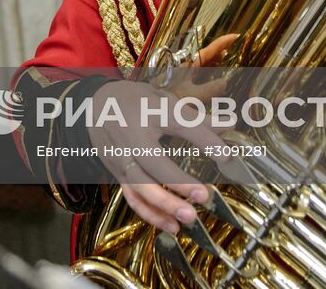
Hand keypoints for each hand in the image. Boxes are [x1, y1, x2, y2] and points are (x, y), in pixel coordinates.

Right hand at [88, 33, 237, 234]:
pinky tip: (171, 225)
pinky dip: (150, 214)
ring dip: (164, 204)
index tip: (227, 157)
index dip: (205, 140)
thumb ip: (198, 118)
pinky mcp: (117, 173)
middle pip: (153, 161)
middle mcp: (133, 135)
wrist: (94, 106)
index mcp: (150, 110)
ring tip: (189, 216)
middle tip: (204, 196)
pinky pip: (132, 197)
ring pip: (140, 184)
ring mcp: (122, 157)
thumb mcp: (165, 100)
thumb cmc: (136, 101)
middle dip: (178, 181)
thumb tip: (231, 125)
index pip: (181, 124)